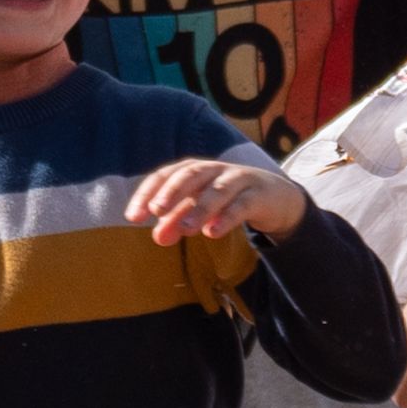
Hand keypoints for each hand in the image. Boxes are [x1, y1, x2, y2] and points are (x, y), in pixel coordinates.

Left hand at [125, 155, 307, 245]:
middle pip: (190, 174)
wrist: (274, 198)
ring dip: (200, 208)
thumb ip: (176, 222)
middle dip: (172, 192)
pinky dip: (227, 217)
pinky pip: (242, 204)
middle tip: (156, 211)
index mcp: (194, 171)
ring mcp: (238, 179)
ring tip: (185, 228)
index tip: (132, 217)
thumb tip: (157, 237)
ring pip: (217, 189)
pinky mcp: (258, 195)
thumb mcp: (199, 211)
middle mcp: (214, 170)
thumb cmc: (228, 201)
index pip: (165, 175)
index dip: (147, 193)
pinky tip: (213, 232)